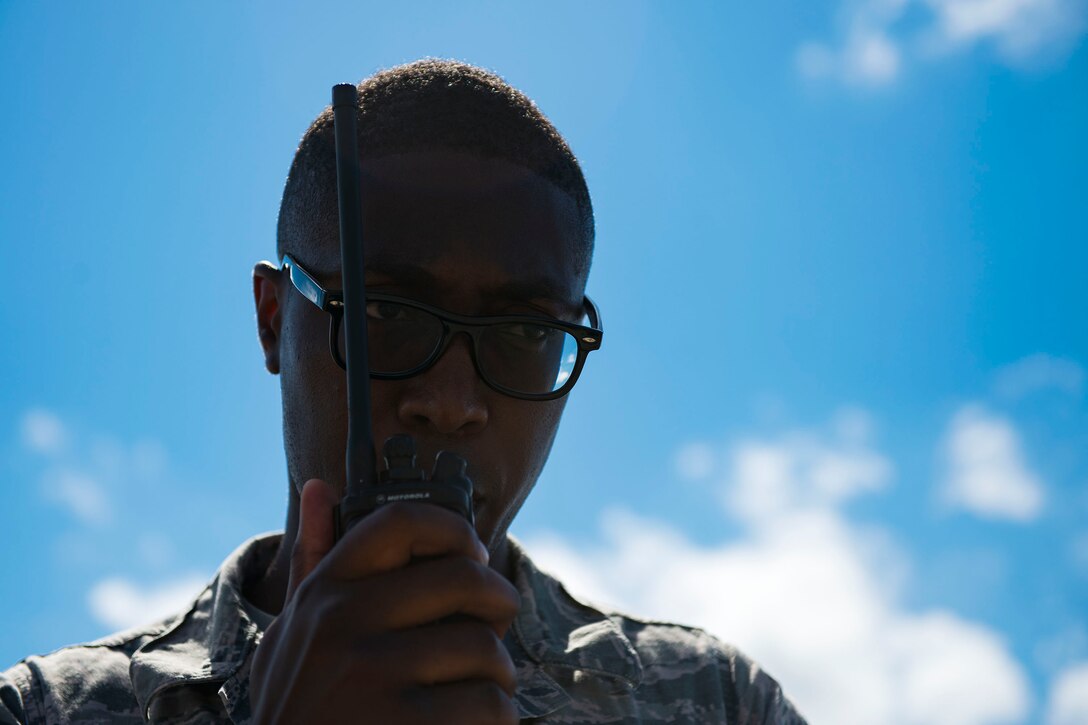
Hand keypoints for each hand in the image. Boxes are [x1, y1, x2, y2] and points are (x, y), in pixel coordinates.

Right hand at [249, 479, 520, 723]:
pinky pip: (490, 705)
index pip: (400, 521)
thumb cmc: (305, 712)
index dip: (453, 529)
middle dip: (498, 606)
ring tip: (475, 693)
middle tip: (493, 630)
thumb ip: (312, 563)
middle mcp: (342, 624)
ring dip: (497, 678)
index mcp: (323, 594)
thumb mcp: (291, 638)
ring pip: (486, 649)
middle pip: (466, 578)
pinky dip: (495, 722)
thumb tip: (318, 486)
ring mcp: (370, 675)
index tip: (472, 557)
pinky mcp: (404, 724)